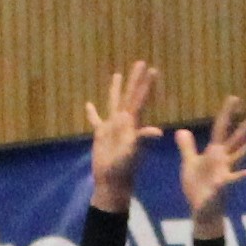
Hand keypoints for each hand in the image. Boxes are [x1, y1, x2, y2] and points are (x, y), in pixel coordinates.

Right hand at [82, 61, 160, 206]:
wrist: (112, 182)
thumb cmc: (124, 169)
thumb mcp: (134, 153)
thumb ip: (143, 140)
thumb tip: (157, 132)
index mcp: (132, 124)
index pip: (140, 99)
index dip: (146, 85)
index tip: (152, 69)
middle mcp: (124, 121)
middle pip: (130, 96)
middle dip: (135, 80)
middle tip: (141, 62)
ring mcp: (112, 127)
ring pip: (114, 102)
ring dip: (115, 89)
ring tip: (118, 74)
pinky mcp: (101, 135)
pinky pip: (96, 121)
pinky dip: (92, 113)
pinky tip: (88, 105)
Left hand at [175, 96, 245, 232]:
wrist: (201, 211)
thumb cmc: (197, 188)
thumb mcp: (189, 164)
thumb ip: (187, 147)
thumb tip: (181, 130)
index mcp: (215, 153)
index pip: (221, 128)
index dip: (227, 113)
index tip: (234, 98)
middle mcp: (224, 160)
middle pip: (237, 139)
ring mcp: (226, 173)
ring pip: (240, 157)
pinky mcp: (223, 188)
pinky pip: (232, 180)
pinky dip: (239, 176)